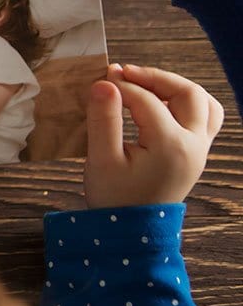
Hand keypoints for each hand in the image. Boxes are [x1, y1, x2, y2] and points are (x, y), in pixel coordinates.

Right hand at [84, 63, 223, 208]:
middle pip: (186, 92)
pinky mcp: (197, 153)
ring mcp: (200, 149)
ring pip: (203, 102)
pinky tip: (163, 103)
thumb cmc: (114, 197)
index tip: (98, 82)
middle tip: (125, 73)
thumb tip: (103, 83)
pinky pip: (206, 117)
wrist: (132, 231)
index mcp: (170, 145)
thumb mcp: (100, 159)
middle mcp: (193, 144)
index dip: (119, 86)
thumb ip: (103, 118)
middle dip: (154, 77)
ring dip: (176, 87)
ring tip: (146, 85)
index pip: (144, 99)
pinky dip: (188, 103)